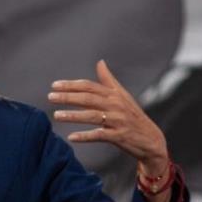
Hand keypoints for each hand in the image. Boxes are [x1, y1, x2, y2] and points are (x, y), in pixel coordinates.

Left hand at [48, 60, 168, 176]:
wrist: (151, 139)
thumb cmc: (133, 116)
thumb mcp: (123, 96)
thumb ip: (109, 80)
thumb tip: (100, 62)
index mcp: (114, 94)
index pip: (89, 86)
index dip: (71, 85)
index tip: (54, 85)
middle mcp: (116, 105)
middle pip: (88, 98)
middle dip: (68, 97)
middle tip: (50, 97)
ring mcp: (118, 121)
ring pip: (92, 116)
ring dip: (73, 115)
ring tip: (56, 115)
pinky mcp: (120, 136)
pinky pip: (100, 135)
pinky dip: (86, 136)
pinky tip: (71, 137)